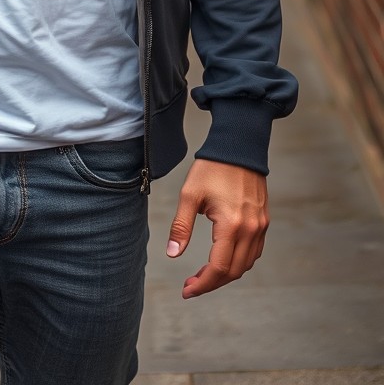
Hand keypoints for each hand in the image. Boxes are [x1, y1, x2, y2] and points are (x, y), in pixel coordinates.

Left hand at [166, 159, 268, 298]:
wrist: (238, 146)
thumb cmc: (212, 168)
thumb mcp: (190, 195)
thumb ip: (181, 226)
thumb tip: (172, 254)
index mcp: (232, 225)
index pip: (219, 268)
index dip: (203, 284)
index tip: (186, 290)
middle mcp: (251, 229)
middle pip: (234, 271)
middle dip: (212, 282)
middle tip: (191, 284)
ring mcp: (260, 226)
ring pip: (246, 264)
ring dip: (226, 274)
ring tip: (204, 274)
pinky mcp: (263, 221)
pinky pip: (254, 251)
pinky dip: (239, 261)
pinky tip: (223, 258)